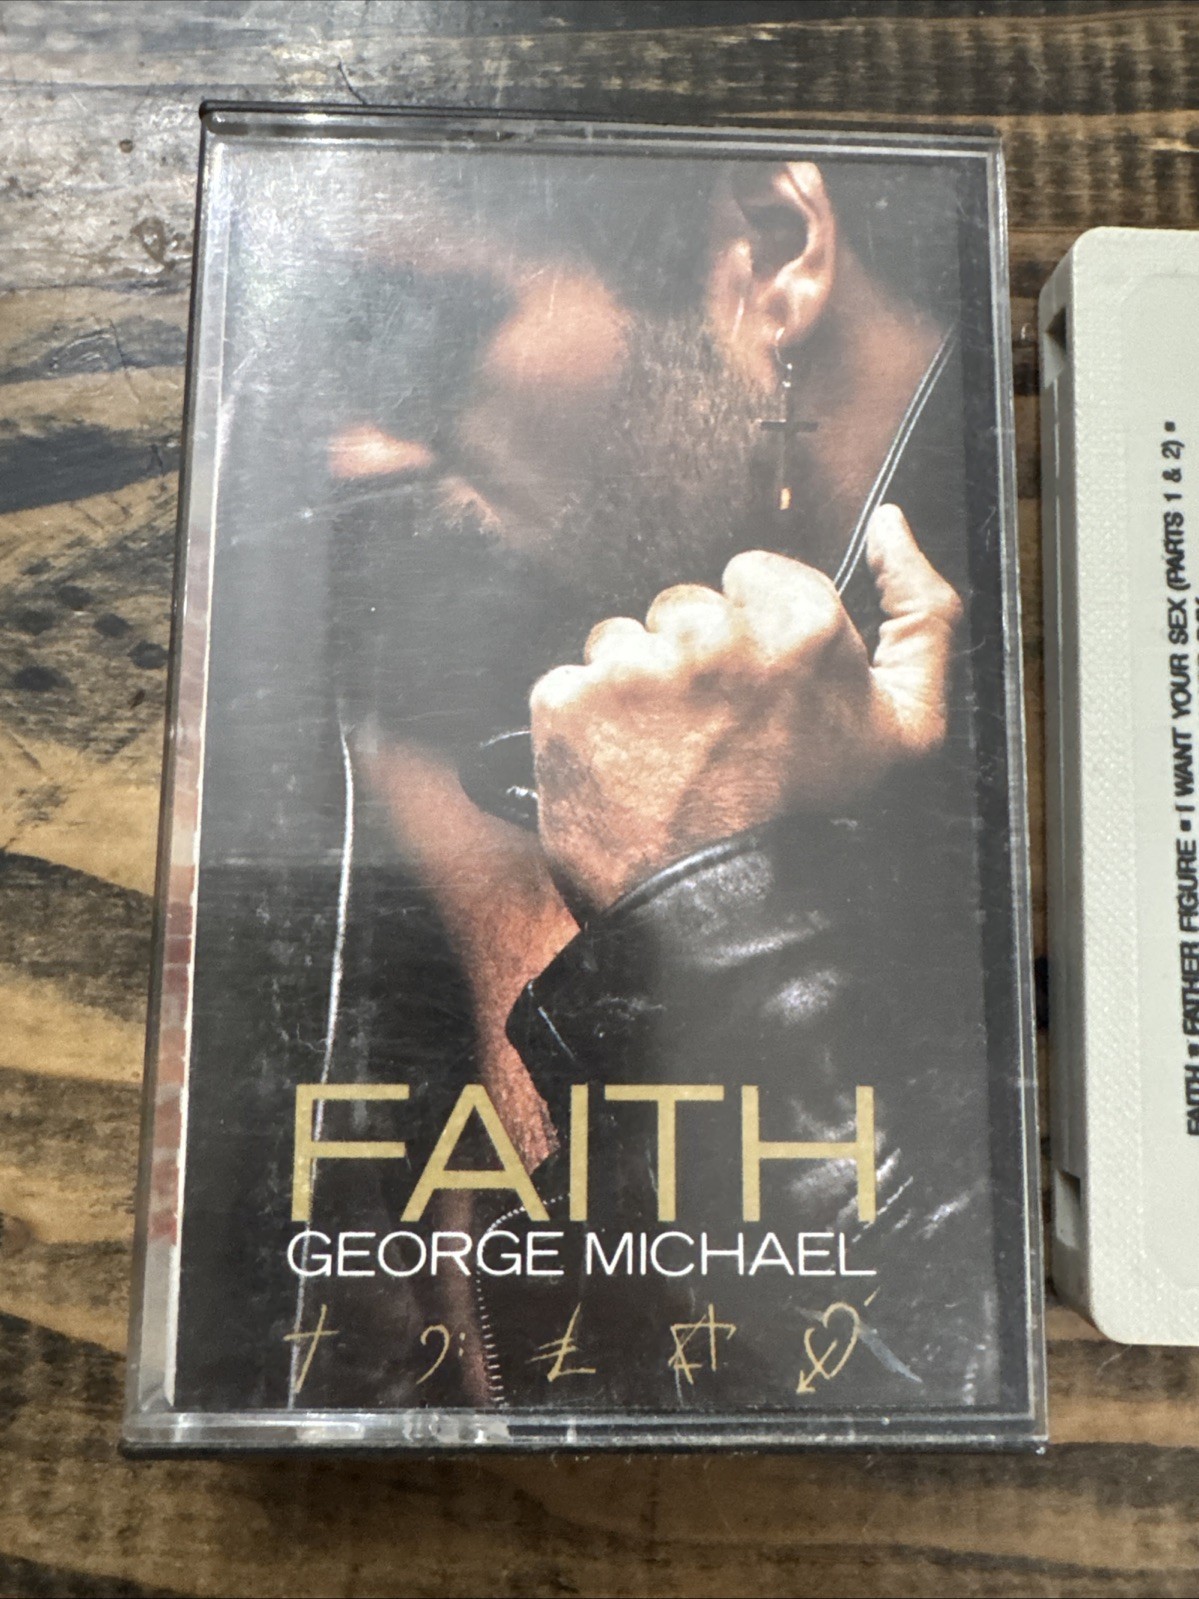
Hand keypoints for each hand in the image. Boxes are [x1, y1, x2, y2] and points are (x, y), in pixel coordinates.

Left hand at [529, 503, 962, 910]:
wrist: (718, 919)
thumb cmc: (817, 828)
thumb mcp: (909, 729)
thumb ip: (923, 612)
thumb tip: (891, 524)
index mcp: (801, 628)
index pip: (749, 577)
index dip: (752, 637)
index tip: (755, 697)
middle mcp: (715, 634)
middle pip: (683, 609)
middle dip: (693, 661)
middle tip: (712, 742)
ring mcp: (635, 666)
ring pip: (623, 643)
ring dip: (635, 691)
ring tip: (664, 762)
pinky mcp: (569, 702)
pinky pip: (569, 685)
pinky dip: (585, 726)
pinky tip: (621, 773)